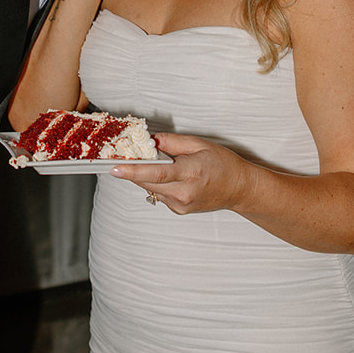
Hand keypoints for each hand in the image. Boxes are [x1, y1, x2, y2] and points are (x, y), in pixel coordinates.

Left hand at [111, 129, 257, 214]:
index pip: (155, 172)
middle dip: (133, 170)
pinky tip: (168, 176)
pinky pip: (159, 194)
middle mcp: (184, 193)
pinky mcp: (179, 211)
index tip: (114, 168)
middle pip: (147, 181)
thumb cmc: (223, 164)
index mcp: (190, 173)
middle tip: (122, 157)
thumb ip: (172, 142)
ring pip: (151, 188)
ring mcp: (180, 204)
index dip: (132, 171)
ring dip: (146, 176)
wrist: (239, 189)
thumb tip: (150, 141)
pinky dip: (157, 183)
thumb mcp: (199, 144)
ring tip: (153, 163)